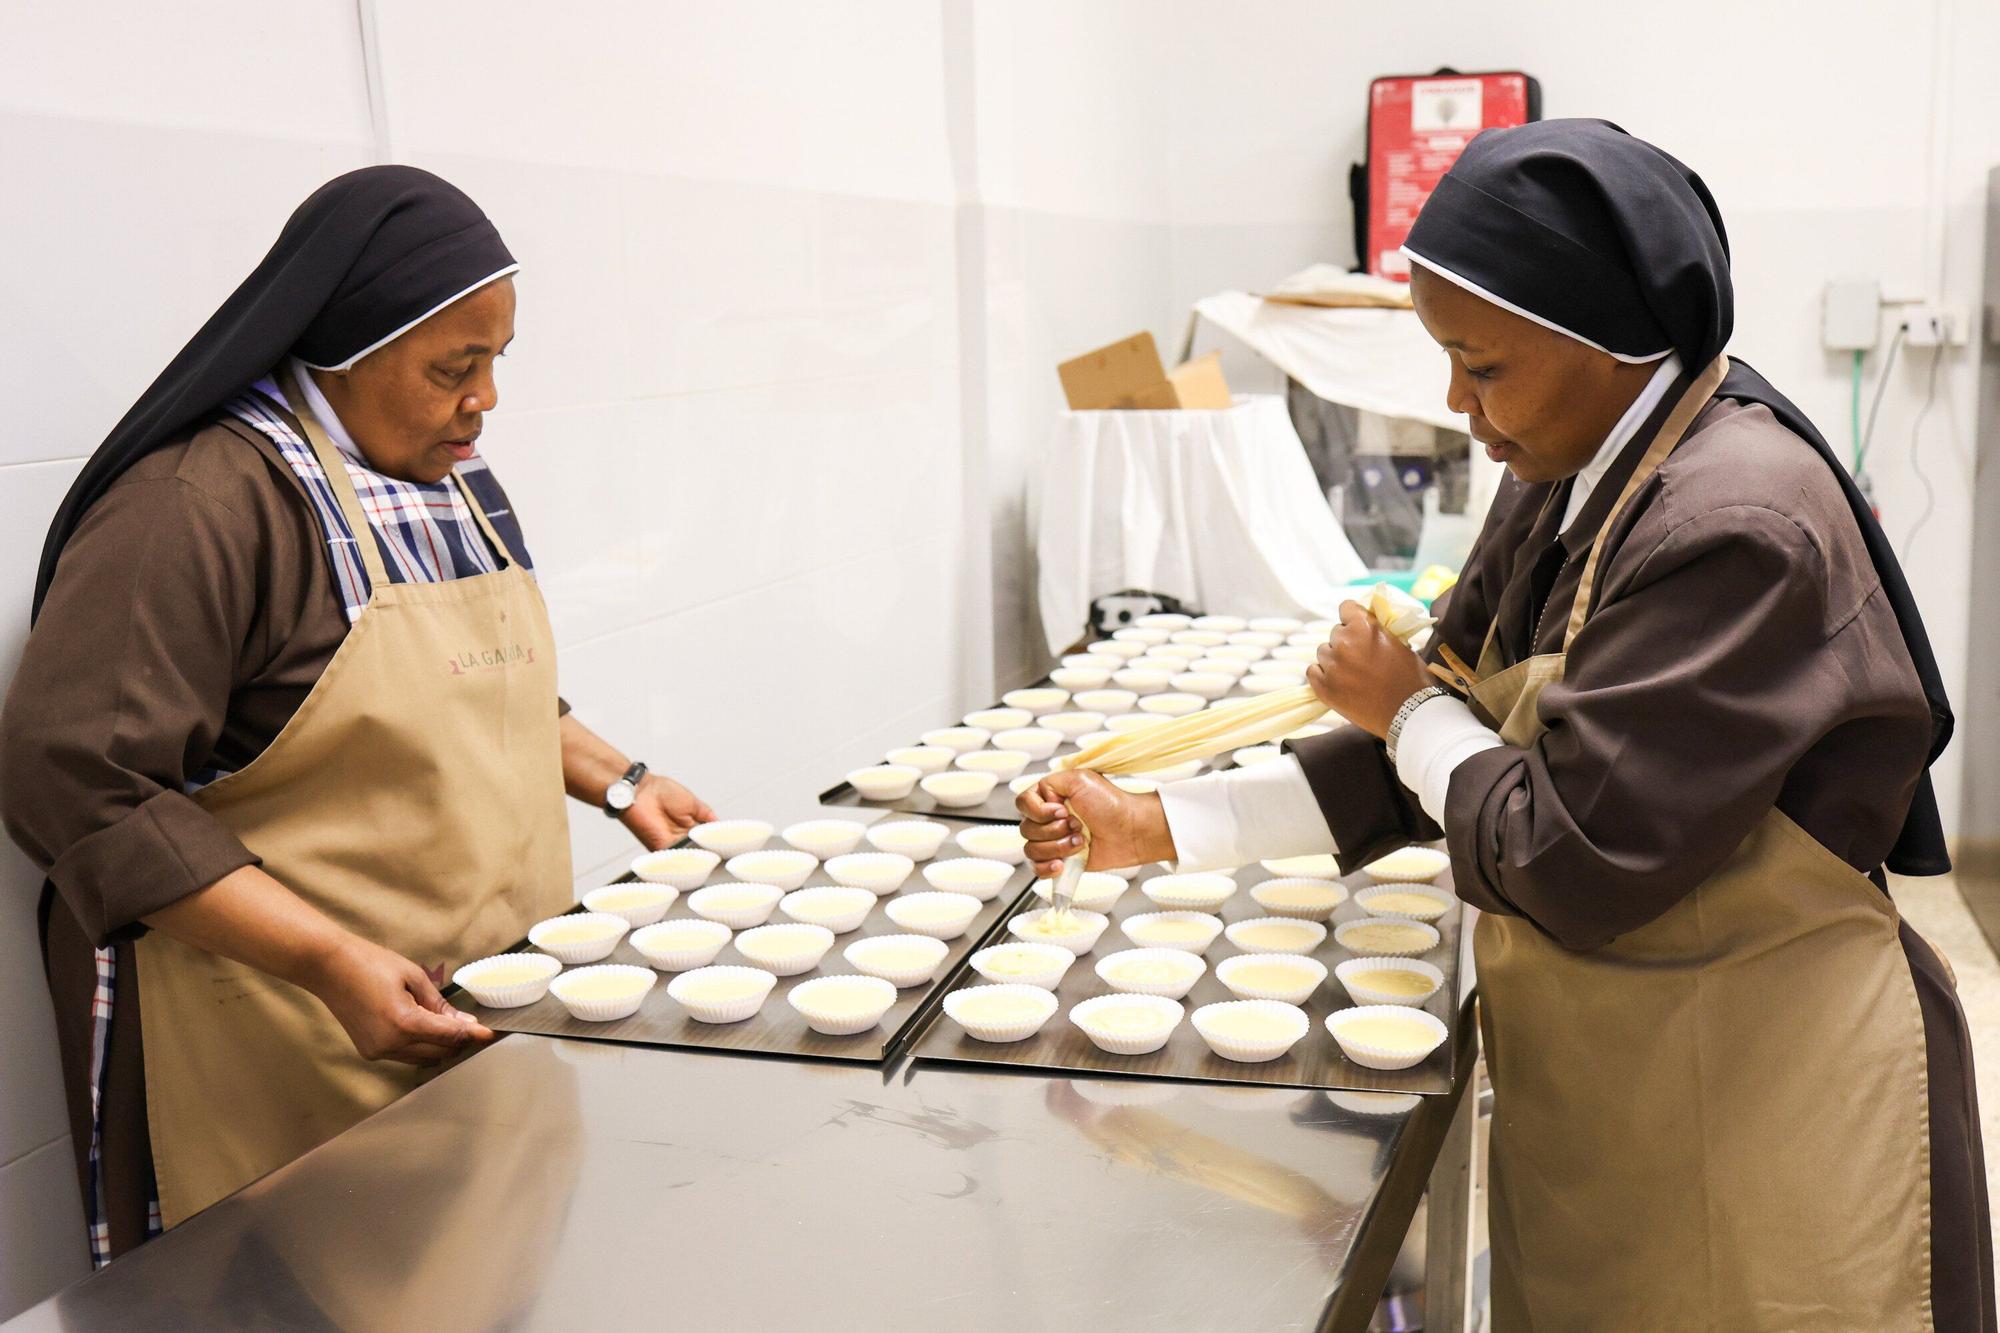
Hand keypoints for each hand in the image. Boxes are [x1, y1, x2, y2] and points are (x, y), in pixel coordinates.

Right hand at [305, 934, 492, 1065]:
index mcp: (404, 1023)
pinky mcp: (369, 1052)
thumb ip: (440, 1004)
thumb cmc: (371, 964)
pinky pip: (404, 1056)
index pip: (449, 1036)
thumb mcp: (413, 977)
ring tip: (445, 1024)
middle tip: (470, 1026)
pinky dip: (419, 1046)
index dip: (472, 1035)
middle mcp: (390, 1044)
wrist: (329, 967)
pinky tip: (421, 1027)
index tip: (489, 1034)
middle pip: (439, 1052)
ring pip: (423, 1058)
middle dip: (458, 1041)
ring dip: (439, 1046)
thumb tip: (464, 1023)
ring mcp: (378, 1051)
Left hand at [620, 772, 717, 849]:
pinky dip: (686, 858)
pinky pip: (676, 858)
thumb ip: (707, 815)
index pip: (707, 839)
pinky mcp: (661, 848)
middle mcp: (681, 838)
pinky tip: (697, 856)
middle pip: (700, 850)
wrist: (641, 792)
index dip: (716, 842)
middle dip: (710, 852)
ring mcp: (671, 844)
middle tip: (722, 853)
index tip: (729, 846)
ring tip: (712, 854)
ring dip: (699, 855)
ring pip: (690, 856)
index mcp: (690, 827)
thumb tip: (721, 826)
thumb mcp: (693, 803)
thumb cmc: (662, 792)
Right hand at [1017, 769, 1175, 878]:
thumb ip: (1052, 782)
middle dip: (1054, 830)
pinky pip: (1037, 869)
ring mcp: (1053, 841)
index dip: (1039, 811)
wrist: (1131, 831)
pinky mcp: (1060, 861)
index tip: (1062, 810)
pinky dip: (1047, 868)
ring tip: (1080, 842)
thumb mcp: (1080, 779)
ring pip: (1031, 850)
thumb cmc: (1112, 804)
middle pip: (1026, 829)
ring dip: (1058, 847)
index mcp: (1050, 797)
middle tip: (1077, 825)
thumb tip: (1042, 801)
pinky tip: (1062, 864)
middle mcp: (1048, 819)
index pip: (1023, 803)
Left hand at [1306, 600, 1433, 737]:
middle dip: (1347, 642)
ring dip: (1335, 659)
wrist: (1409, 713)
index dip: (1353, 617)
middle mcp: (1343, 642)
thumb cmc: (1411, 678)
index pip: (1346, 608)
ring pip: (1324, 652)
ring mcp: (1332, 666)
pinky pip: (1313, 671)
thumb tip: (1367, 626)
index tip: (1357, 626)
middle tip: (1361, 657)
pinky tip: (1337, 681)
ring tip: (1352, 673)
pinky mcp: (1323, 687)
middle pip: (1336, 633)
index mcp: (1364, 627)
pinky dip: (1323, 674)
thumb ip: (1379, 632)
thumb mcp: (1400, 644)